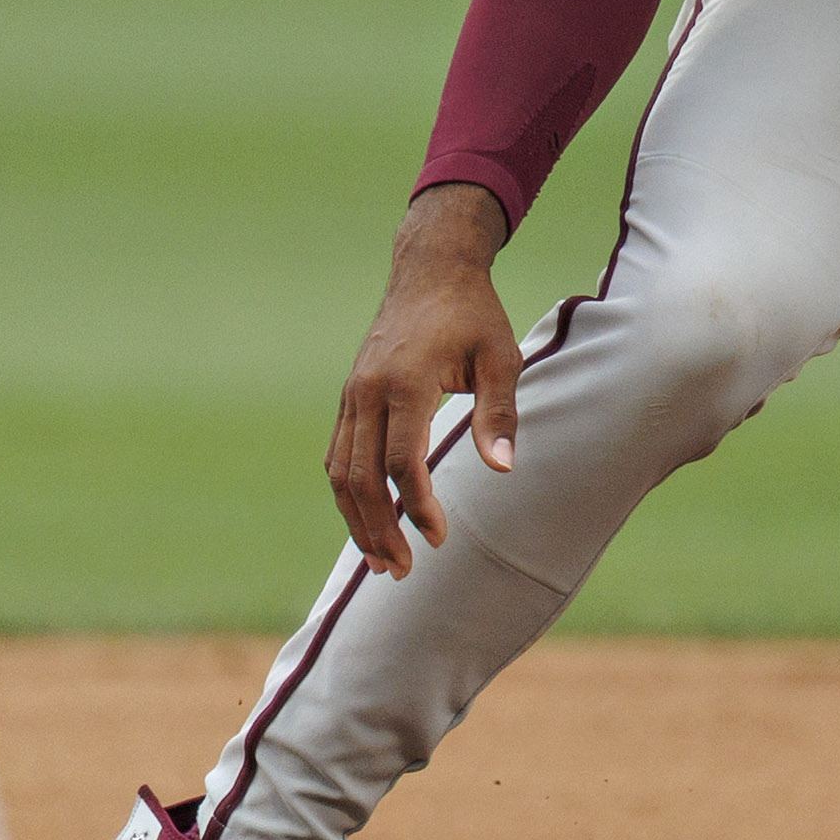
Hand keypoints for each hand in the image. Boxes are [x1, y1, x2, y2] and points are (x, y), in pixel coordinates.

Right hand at [325, 184, 524, 577]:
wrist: (430, 270)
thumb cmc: (473, 314)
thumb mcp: (501, 356)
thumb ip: (500, 412)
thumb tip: (502, 468)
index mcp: (405, 381)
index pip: (400, 461)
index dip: (417, 505)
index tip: (439, 537)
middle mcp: (368, 390)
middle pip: (360, 477)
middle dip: (379, 529)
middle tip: (404, 570)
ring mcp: (352, 393)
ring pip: (340, 471)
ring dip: (357, 520)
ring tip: (382, 561)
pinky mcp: (349, 397)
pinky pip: (337, 455)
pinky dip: (347, 494)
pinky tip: (366, 522)